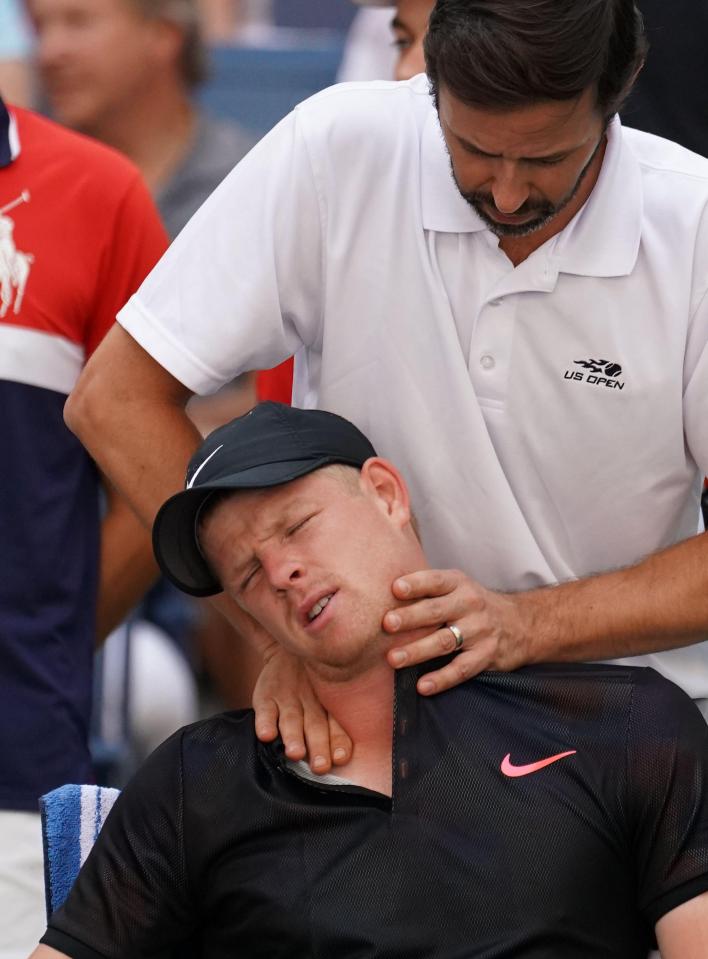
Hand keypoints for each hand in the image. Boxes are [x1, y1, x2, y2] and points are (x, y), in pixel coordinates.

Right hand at [252, 643, 352, 772]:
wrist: (287, 645)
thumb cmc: (312, 683)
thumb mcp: (326, 695)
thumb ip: (333, 724)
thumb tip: (343, 759)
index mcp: (327, 705)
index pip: (336, 726)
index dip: (339, 741)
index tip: (340, 758)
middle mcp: (309, 702)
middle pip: (315, 726)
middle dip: (319, 746)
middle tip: (320, 767)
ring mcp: (286, 698)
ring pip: (291, 719)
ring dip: (293, 737)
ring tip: (295, 753)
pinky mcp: (265, 695)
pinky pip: (265, 709)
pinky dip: (265, 722)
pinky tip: (266, 735)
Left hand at [382, 569, 529, 694]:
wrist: (522, 623)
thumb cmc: (474, 604)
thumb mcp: (458, 587)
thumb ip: (428, 590)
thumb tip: (380, 594)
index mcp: (459, 584)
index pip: (436, 581)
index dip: (416, 584)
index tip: (395, 589)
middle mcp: (470, 604)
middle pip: (437, 611)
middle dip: (411, 618)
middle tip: (387, 623)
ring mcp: (480, 631)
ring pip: (445, 641)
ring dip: (418, 651)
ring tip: (393, 658)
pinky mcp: (486, 656)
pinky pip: (462, 669)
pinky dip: (442, 679)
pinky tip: (423, 686)